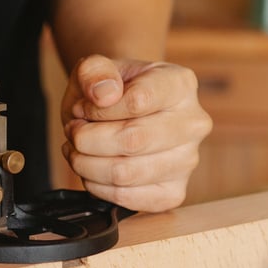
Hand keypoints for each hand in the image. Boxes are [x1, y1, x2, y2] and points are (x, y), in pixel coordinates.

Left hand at [61, 55, 211, 211]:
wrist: (122, 112)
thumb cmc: (112, 90)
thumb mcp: (96, 68)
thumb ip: (95, 71)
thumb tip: (104, 95)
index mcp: (181, 84)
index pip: (138, 101)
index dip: (98, 109)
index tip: (84, 107)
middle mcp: (193, 124)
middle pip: (132, 141)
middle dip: (87, 139)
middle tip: (74, 131)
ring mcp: (187, 162)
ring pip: (125, 174)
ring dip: (86, 164)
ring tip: (78, 149)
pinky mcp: (173, 192)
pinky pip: (127, 199)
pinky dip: (97, 187)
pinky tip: (92, 169)